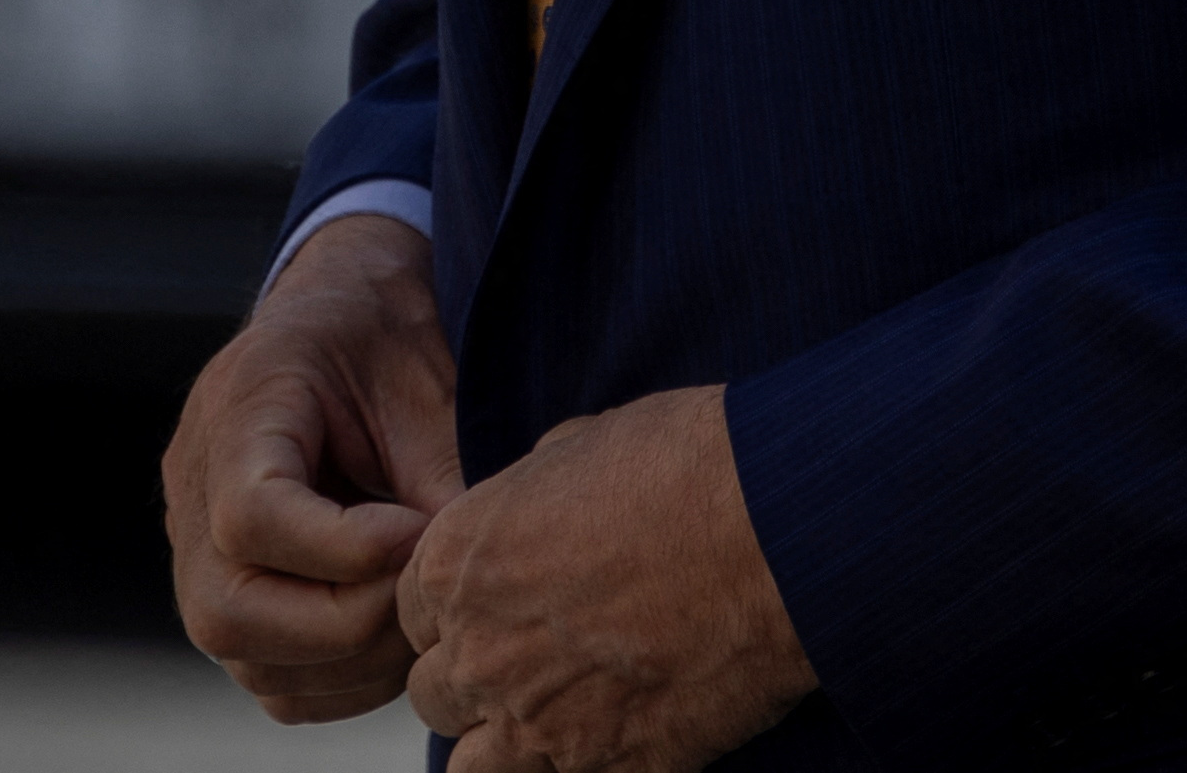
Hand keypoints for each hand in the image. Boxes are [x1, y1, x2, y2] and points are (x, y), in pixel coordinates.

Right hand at [165, 214, 461, 720]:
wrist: (339, 312)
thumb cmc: (383, 339)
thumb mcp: (423, 385)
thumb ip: (440, 482)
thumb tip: (469, 582)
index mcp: (240, 407)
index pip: (250, 517)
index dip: (343, 550)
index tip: (418, 532)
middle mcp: (194, 485)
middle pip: (225, 610)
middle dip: (345, 624)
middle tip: (425, 591)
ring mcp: (195, 545)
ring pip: (244, 657)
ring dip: (349, 662)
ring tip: (421, 612)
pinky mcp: (224, 588)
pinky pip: (266, 672)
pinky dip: (337, 678)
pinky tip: (393, 633)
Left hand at [401, 383, 814, 772]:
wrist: (777, 531)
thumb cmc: (688, 467)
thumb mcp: (578, 447)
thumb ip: (527, 497)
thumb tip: (531, 514)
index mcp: (457, 562)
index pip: (409, 614)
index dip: (456, 610)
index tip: (498, 605)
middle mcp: (481, 650)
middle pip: (434, 694)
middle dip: (475, 678)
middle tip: (535, 658)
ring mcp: (539, 722)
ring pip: (472, 769)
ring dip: (504, 744)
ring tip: (559, 714)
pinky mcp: (607, 769)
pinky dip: (577, 767)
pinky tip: (617, 731)